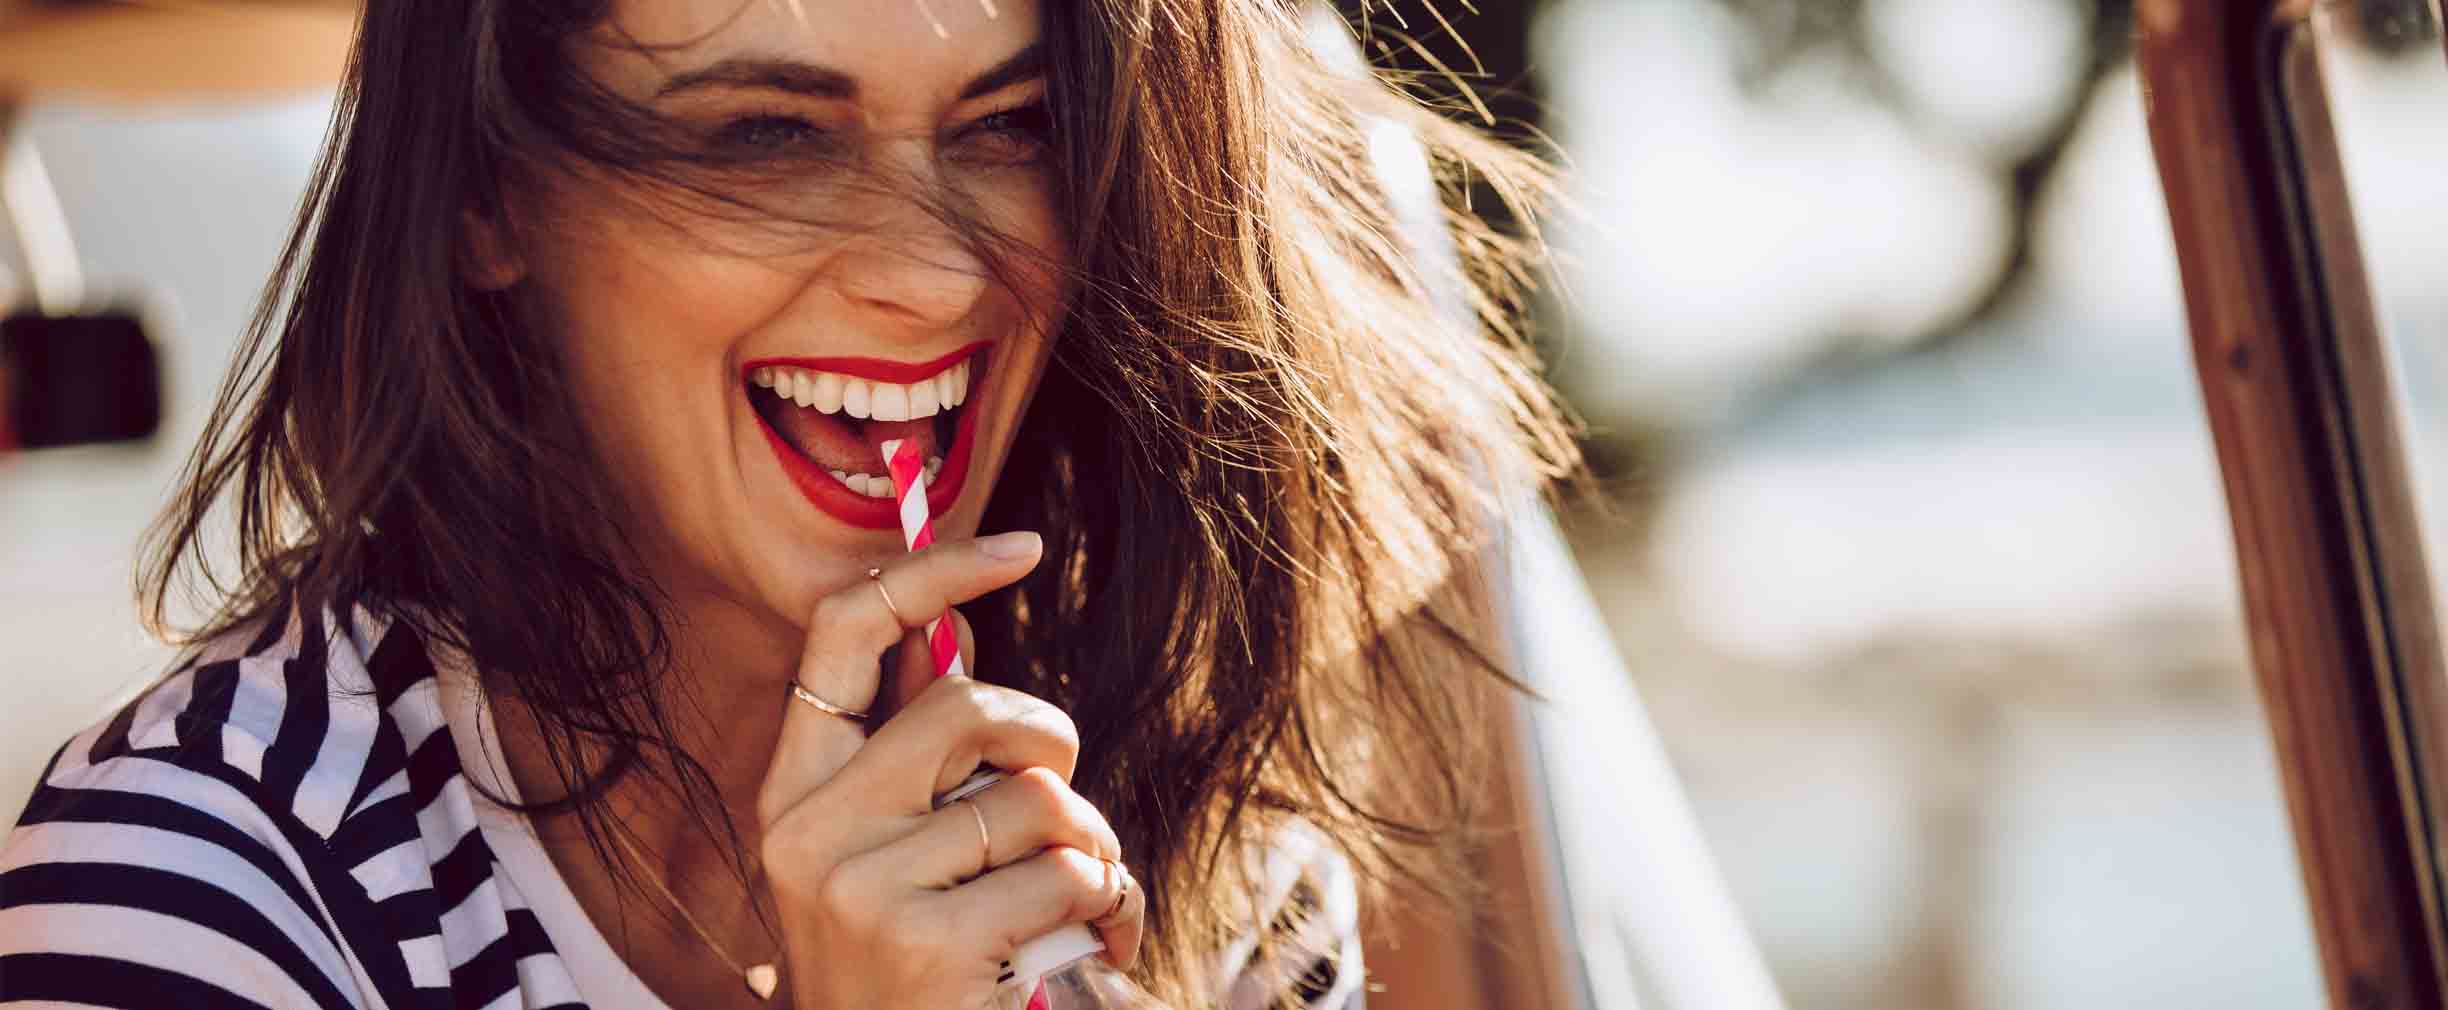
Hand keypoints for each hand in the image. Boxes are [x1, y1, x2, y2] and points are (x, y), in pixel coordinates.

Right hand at [755, 532, 1147, 1009]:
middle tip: (1065, 807)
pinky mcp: (926, 942)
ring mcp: (861, 887)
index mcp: (792, 789)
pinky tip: (1099, 942)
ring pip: (1037, 798)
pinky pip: (1069, 873)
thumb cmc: (907, 964)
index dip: (934, 571)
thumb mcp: (886, 852)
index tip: (1018, 544)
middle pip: (972, 706)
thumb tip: (953, 627)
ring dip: (1093, 844)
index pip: (843, 630)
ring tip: (1083, 894)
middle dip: (1052, 742)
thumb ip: (915, 753)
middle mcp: (807, 828)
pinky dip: (1113, 904)